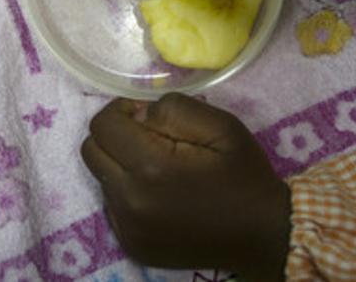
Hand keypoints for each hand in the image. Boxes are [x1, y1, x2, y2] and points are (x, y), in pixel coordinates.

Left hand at [81, 94, 290, 280]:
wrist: (263, 234)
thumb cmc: (243, 175)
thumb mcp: (220, 125)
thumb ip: (172, 109)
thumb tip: (137, 114)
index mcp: (150, 168)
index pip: (102, 125)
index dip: (121, 111)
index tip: (145, 115)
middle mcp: (129, 201)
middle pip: (91, 151)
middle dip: (114, 135)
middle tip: (148, 138)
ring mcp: (127, 228)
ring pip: (100, 178)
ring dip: (120, 165)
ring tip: (158, 169)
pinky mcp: (131, 245)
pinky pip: (112, 205)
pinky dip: (127, 193)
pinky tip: (159, 195)